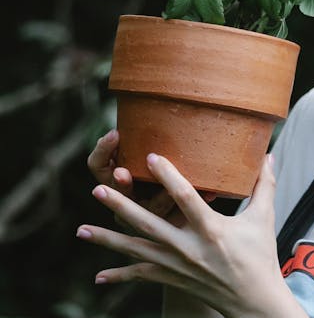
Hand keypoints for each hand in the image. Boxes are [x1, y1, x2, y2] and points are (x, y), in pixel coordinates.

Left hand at [77, 153, 282, 317]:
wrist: (254, 301)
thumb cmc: (260, 256)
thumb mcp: (264, 219)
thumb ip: (264, 186)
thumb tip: (270, 155)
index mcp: (212, 230)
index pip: (186, 198)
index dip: (168, 176)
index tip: (150, 157)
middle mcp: (190, 248)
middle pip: (148, 223)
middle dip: (121, 206)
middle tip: (97, 190)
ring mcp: (178, 266)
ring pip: (136, 250)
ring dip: (108, 240)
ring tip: (81, 230)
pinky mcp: (173, 279)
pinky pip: (142, 277)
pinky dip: (120, 277)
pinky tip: (98, 277)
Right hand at [87, 129, 210, 224]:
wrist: (196, 214)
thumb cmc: (166, 169)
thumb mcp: (152, 153)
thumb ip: (148, 134)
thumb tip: (151, 89)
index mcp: (117, 179)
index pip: (97, 165)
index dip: (103, 150)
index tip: (115, 133)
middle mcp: (126, 201)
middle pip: (116, 191)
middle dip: (120, 182)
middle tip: (121, 172)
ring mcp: (145, 219)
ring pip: (150, 208)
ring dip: (160, 197)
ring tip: (169, 190)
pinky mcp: (170, 227)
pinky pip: (179, 217)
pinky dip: (195, 202)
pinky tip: (212, 193)